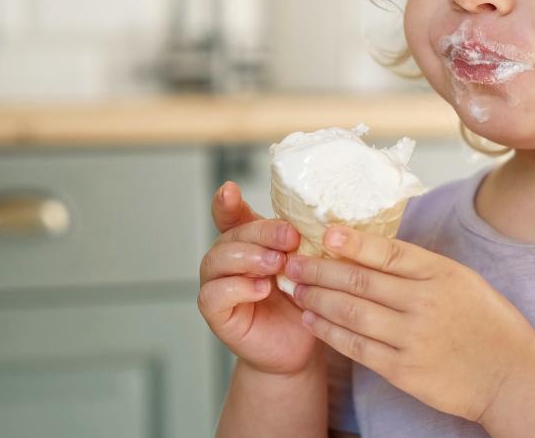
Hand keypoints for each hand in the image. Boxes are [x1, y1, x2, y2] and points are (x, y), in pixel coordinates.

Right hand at [197, 181, 317, 375]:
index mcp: (248, 241)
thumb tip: (320, 219)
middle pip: (233, 234)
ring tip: (277, 264)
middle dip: (262, 232)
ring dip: (250, 257)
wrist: (301, 345)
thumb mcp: (309, 265)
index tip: (230, 188)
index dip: (227, 202)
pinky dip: (238, 288)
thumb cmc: (305, 301)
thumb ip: (303, 243)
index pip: (231, 215)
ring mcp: (217, 283)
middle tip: (290, 238)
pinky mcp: (216, 312)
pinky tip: (261, 289)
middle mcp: (228, 258)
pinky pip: (214, 294)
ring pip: (218, 259)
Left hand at [284, 225, 534, 422]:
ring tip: (297, 288)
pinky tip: (313, 322)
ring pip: (351, 313)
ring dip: (318, 299)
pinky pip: (357, 348)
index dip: (352, 241)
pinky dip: (330, 333)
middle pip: (360, 281)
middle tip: (292, 262)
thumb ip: (422, 268)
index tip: (323, 232)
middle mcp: (424, 303)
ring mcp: (412, 338)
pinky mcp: (404, 370)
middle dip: (320, 269)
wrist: (510, 375)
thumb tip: (374, 250)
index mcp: (440, 274)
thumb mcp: (462, 280)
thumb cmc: (488, 324)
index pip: (388, 251)